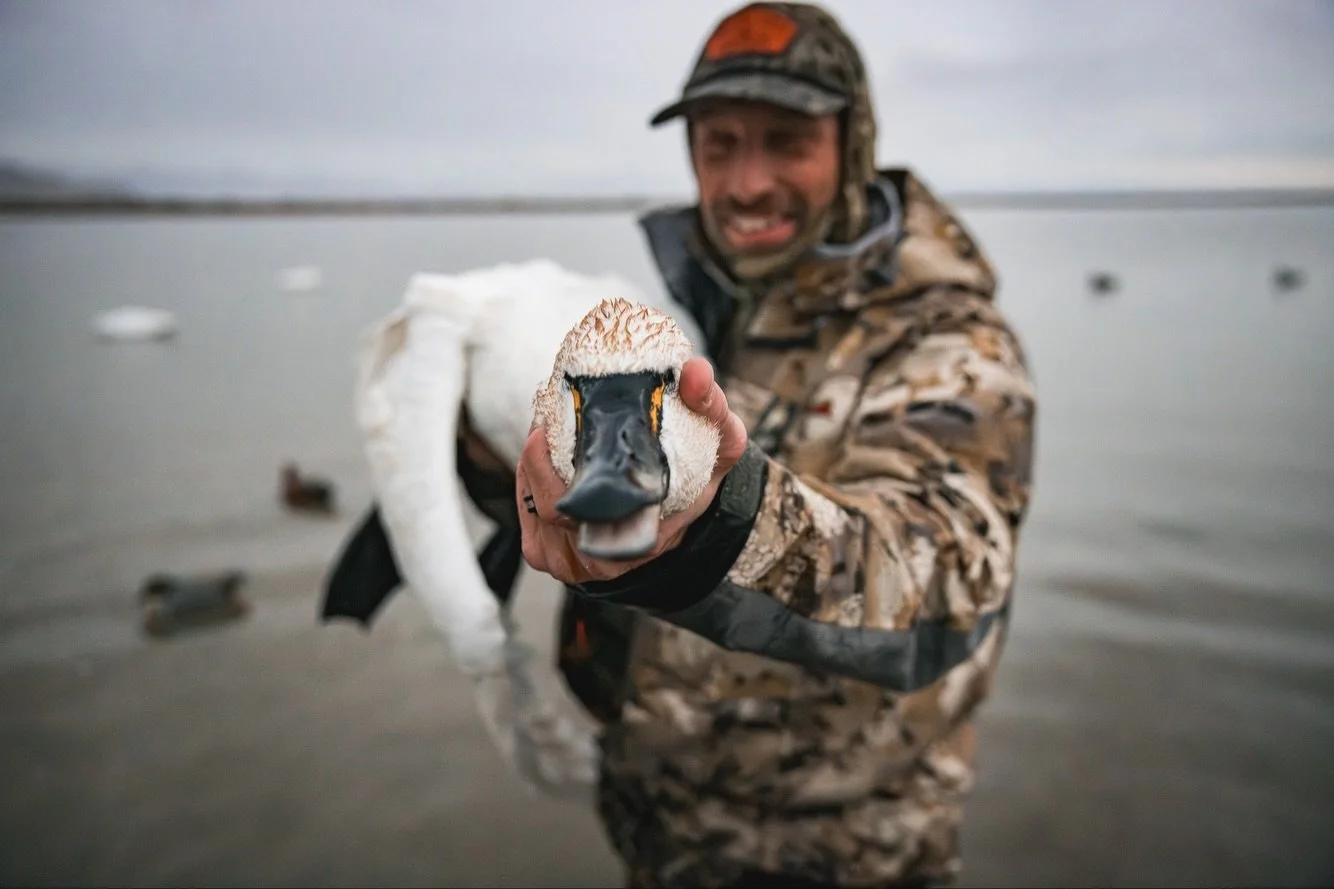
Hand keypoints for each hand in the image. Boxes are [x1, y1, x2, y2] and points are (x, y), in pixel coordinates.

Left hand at [516, 356, 747, 584]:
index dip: (548, 467)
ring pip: (532, 507)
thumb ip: (710, 407)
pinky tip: (542, 457)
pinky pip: (526, 515)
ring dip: (532, 464)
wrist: (686, 511)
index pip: (576, 510)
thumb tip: (695, 373)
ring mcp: (571, 562)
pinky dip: (528, 479)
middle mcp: (602, 558)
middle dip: (538, 455)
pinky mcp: (550, 555)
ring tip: (547, 431)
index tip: (544, 427)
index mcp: (639, 540)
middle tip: (546, 418)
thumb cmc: (699, 477)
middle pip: (547, 505)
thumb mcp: (719, 442)